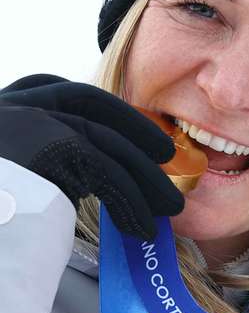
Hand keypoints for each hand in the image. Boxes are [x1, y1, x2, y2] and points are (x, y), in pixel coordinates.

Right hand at [0, 74, 183, 238]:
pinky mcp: (48, 149)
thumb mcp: (5, 177)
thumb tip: (78, 176)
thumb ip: (31, 161)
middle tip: (165, 157)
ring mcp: (25, 123)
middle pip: (86, 103)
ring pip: (103, 141)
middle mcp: (7, 107)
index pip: (47, 86)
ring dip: (143, 177)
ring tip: (168, 207)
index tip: (125, 129)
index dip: (93, 106)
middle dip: (133, 129)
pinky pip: (106, 170)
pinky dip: (131, 199)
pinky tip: (141, 225)